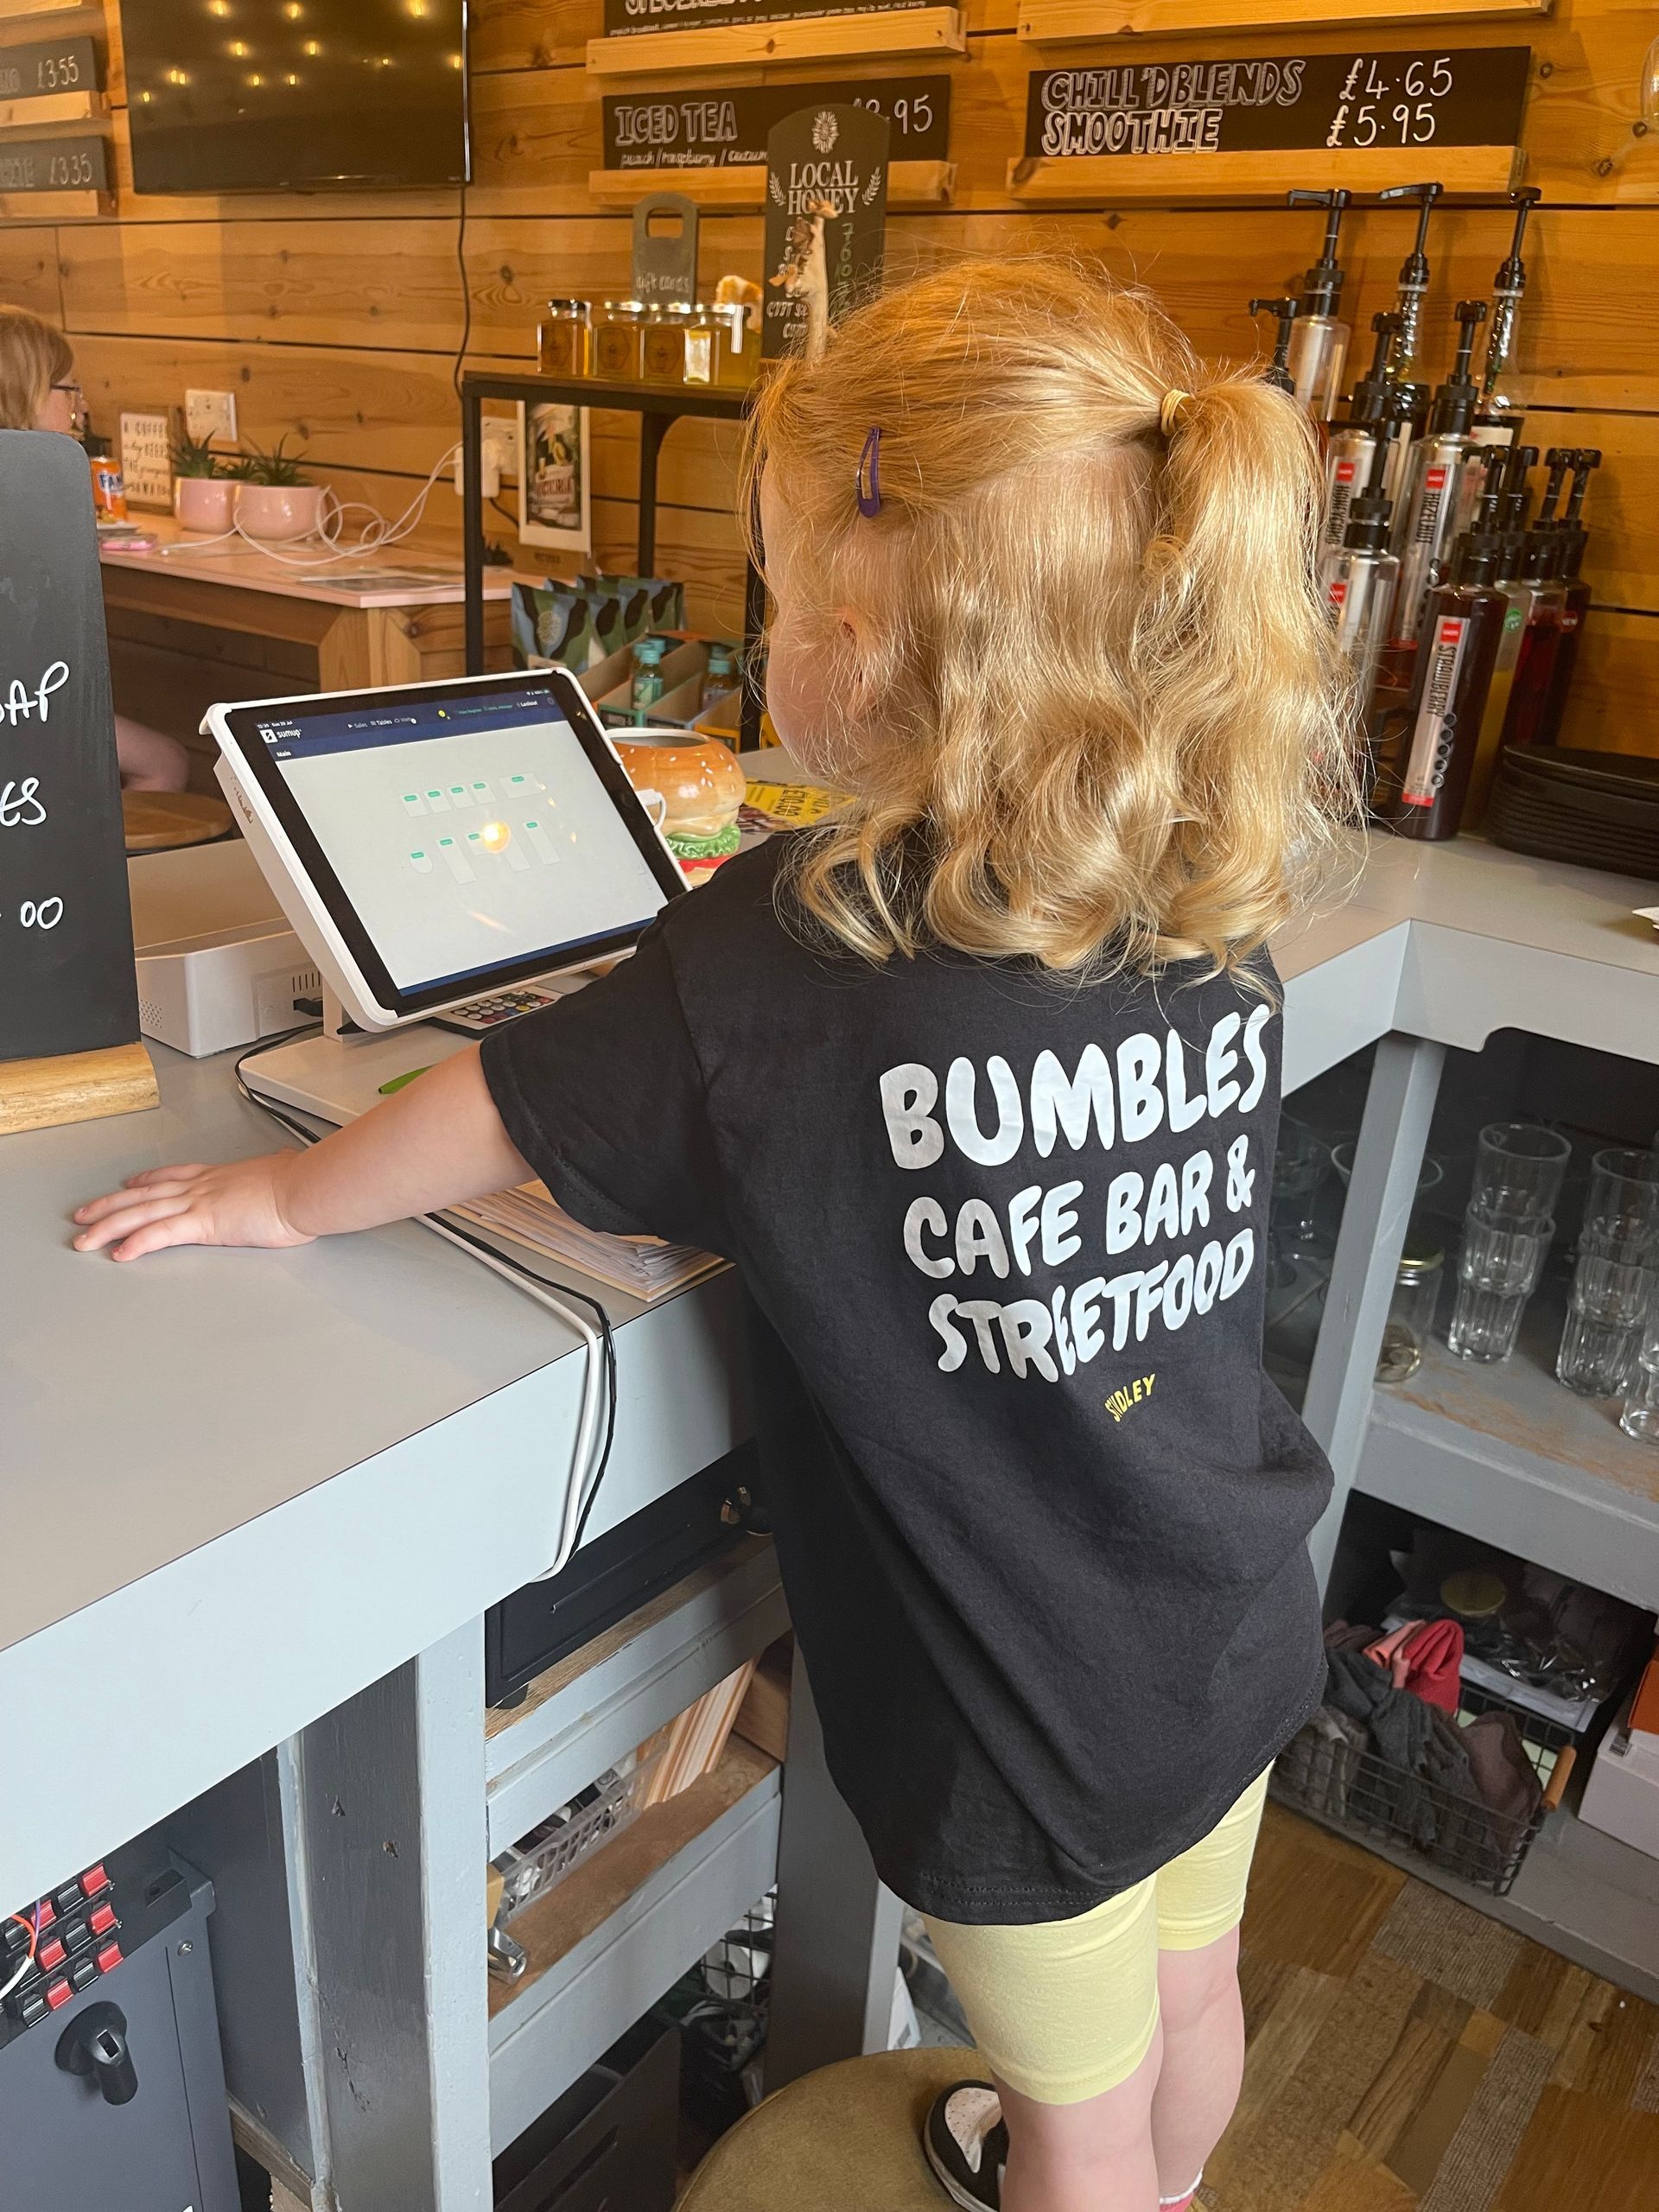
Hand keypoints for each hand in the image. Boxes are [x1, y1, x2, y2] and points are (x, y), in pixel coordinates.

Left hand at [72, 1153, 316, 1261]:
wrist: (304, 1188)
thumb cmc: (300, 1183)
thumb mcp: (284, 1170)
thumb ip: (278, 1169)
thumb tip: (287, 1164)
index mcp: (219, 1176)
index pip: (171, 1175)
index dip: (145, 1180)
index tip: (128, 1183)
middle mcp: (202, 1187)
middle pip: (143, 1195)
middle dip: (110, 1205)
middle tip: (84, 1215)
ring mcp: (200, 1203)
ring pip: (141, 1213)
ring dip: (109, 1226)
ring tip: (85, 1240)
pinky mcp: (205, 1224)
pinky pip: (161, 1234)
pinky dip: (137, 1243)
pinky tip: (119, 1253)